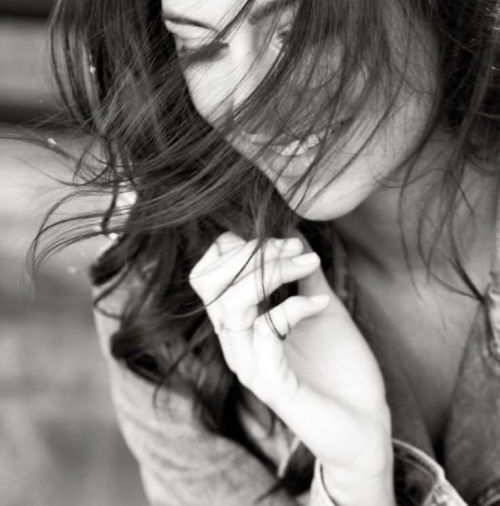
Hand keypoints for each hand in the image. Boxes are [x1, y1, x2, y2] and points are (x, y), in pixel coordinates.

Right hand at [188, 230, 392, 480]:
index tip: (286, 242)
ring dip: (272, 272)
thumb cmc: (340, 366)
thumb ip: (303, 272)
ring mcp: (249, 364)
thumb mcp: (321, 305)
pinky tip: (322, 304)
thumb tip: (294, 232)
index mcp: (242, 324)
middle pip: (210, 283)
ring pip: (232, 303)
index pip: (209, 274)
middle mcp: (236, 343)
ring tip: (308, 264)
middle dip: (251, 254)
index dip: (240, 247)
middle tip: (294, 248)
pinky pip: (266, 329)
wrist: (365, 421)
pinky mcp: (270, 383)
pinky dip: (295, 305)